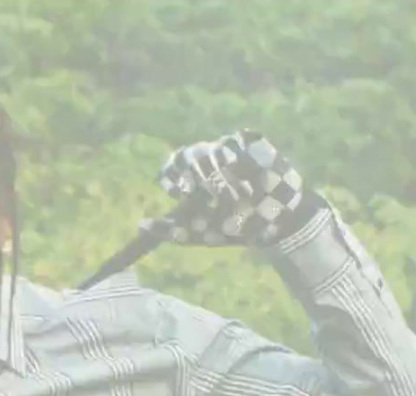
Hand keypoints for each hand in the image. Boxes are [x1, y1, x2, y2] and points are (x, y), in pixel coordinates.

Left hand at [150, 129, 317, 246]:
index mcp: (191, 178)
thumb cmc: (233, 229)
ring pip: (215, 148)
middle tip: (207, 193)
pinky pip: (242, 140)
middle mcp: (209, 161)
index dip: (172, 175)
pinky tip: (249, 180)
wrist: (276, 225)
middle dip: (198, 176)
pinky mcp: (256, 144)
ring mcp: (232, 150)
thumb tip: (139, 224)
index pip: (173, 165)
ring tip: (233, 195)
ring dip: (220, 172)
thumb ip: (168, 231)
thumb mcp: (198, 235)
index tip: (180, 192)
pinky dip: (243, 160)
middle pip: (192, 154)